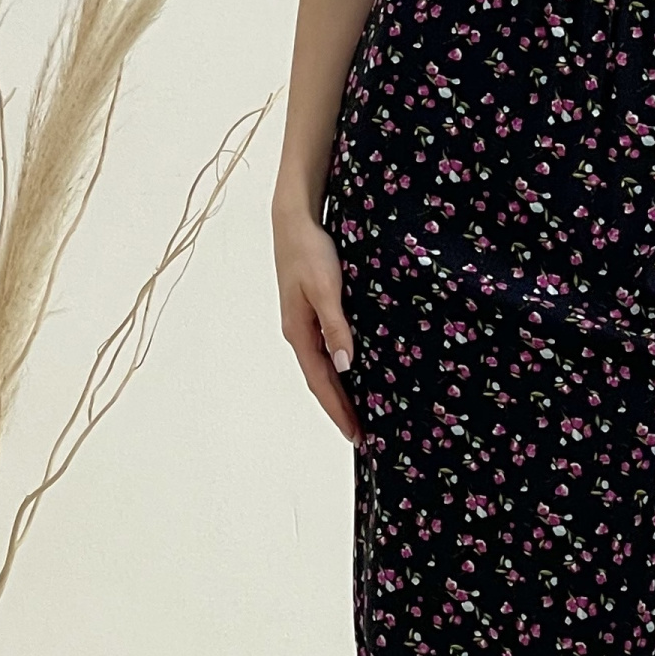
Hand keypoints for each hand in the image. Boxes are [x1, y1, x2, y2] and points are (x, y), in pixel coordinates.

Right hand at [274, 205, 363, 444]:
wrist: (294, 220)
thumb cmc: (310, 252)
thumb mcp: (325, 289)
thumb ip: (336, 327)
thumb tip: (345, 366)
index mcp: (299, 333)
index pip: (321, 382)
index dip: (338, 409)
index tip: (355, 434)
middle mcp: (299, 333)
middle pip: (321, 379)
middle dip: (339, 407)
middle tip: (360, 433)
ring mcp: (304, 322)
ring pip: (323, 365)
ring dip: (339, 389)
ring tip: (359, 411)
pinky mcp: (311, 310)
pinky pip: (326, 347)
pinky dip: (338, 366)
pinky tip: (353, 370)